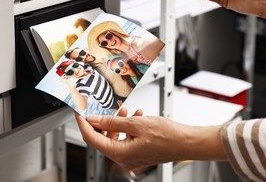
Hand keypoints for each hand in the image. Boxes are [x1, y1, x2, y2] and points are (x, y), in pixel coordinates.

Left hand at [75, 109, 224, 170]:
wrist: (186, 142)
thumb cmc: (167, 135)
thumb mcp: (136, 123)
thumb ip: (111, 121)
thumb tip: (93, 119)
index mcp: (119, 153)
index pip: (92, 138)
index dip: (83, 123)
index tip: (79, 112)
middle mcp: (123, 159)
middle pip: (103, 138)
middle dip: (104, 121)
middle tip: (103, 107)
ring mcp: (131, 158)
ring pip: (115, 137)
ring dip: (117, 123)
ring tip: (127, 110)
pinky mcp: (138, 153)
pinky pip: (126, 139)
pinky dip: (127, 128)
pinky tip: (136, 116)